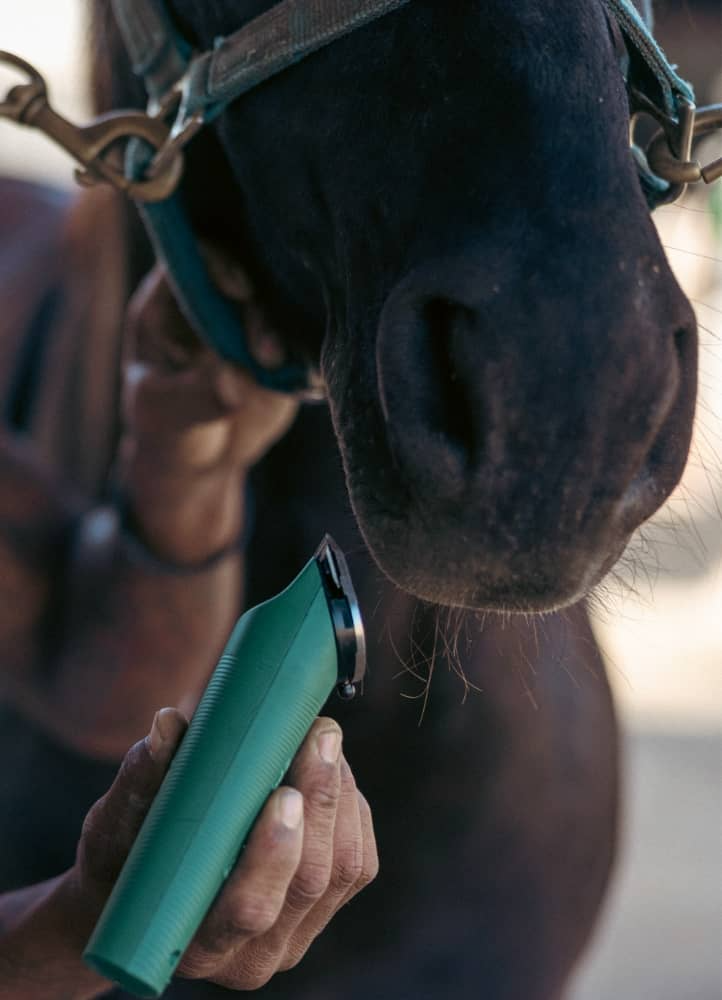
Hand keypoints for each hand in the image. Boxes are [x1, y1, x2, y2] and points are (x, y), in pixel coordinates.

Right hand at [73, 710, 377, 990]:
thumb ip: (140, 781)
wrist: (149, 891)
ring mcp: (294, 936)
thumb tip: (166, 724)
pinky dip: (352, 809)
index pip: (248, 910)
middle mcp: (253, 955)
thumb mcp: (116, 826)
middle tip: (319, 737)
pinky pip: (358, 862)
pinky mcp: (323, 911)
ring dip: (340, 796)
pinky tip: (333, 771)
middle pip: (309, 882)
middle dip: (321, 803)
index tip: (285, 794)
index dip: (274, 855)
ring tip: (323, 739)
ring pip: (343, 868)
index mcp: (196, 945)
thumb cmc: (126, 859)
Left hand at [118, 254, 299, 561]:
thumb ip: (195, 393)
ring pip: (280, 307)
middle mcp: (216, 301)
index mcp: (172, 300)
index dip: (220, 264)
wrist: (202, 460)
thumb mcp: (165, 411)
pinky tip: (302, 378)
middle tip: (262, 355)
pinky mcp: (284, 353)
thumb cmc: (167, 425)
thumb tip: (234, 375)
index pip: (196, 258)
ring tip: (272, 369)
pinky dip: (306, 356)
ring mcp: (252, 325)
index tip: (238, 292)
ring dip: (282, 334)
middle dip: (258, 311)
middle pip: (248, 277)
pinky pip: (303, 343)